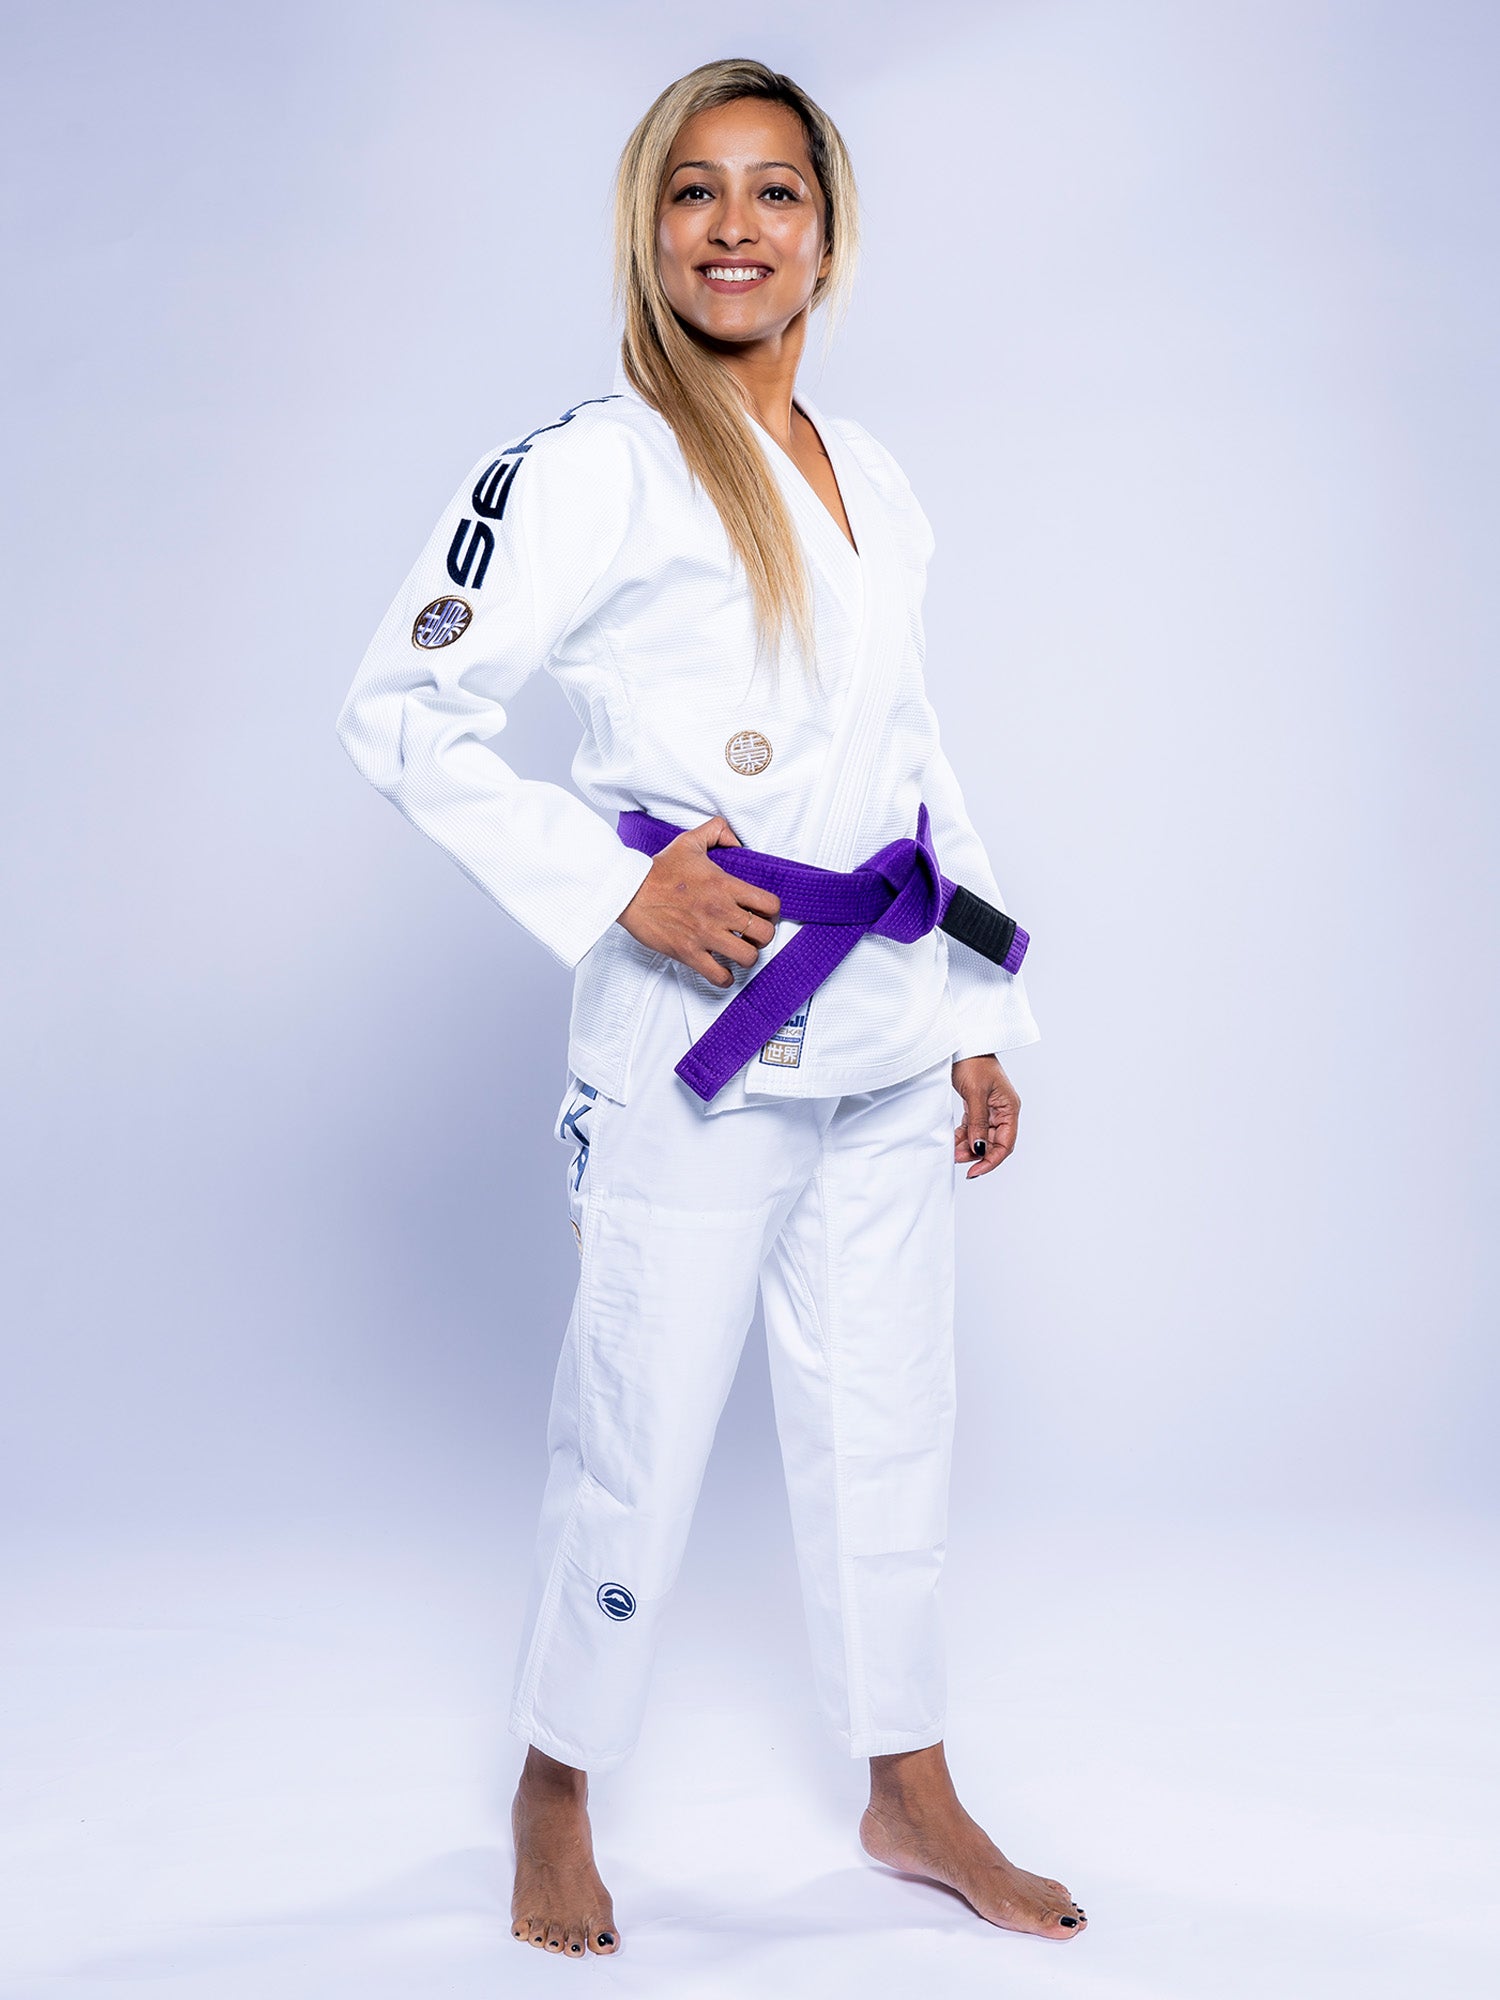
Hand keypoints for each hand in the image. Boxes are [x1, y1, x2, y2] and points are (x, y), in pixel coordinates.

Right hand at [616, 815, 779, 988]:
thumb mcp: (690, 841)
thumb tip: (737, 840)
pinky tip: (722, 969)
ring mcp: (705, 935)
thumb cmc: (658, 870)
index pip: (769, 904)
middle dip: (762, 936)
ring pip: (747, 957)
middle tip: (752, 934)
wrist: (629, 891)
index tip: (763, 913)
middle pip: (764, 934)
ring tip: (738, 951)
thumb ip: (718, 831)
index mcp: (725, 886)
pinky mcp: (689, 953)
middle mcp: (720, 912)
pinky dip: (725, 977)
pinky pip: (719, 976)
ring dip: (746, 956)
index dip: (772, 911)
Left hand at [952, 1055, 1019, 1179]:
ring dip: (968, 1147)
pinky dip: (963, 1136)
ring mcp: (990, 1109)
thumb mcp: (975, 1094)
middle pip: (993, 1143)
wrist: (963, 1042)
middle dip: (976, 1154)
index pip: (1005, 1143)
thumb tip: (979, 1150)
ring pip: (981, 1137)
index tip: (975, 1171)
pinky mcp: (977, 1105)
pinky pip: (973, 1128)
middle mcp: (1002, 1111)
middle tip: (957, 1160)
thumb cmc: (973, 1061)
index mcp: (1009, 1108)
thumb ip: (978, 1123)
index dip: (991, 1160)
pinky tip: (953, 1142)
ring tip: (953, 1152)